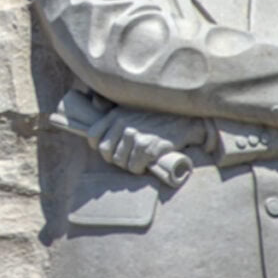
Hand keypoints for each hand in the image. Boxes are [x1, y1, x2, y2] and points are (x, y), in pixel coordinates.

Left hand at [87, 107, 205, 174]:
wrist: (184, 122)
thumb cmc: (156, 118)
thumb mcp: (130, 109)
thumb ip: (114, 114)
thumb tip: (95, 108)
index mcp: (115, 115)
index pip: (94, 136)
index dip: (101, 148)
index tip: (112, 152)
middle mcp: (123, 124)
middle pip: (106, 152)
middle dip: (116, 159)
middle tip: (129, 159)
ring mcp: (135, 135)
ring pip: (120, 161)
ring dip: (129, 165)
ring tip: (139, 161)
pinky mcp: (148, 147)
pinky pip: (134, 166)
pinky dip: (139, 169)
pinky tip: (146, 164)